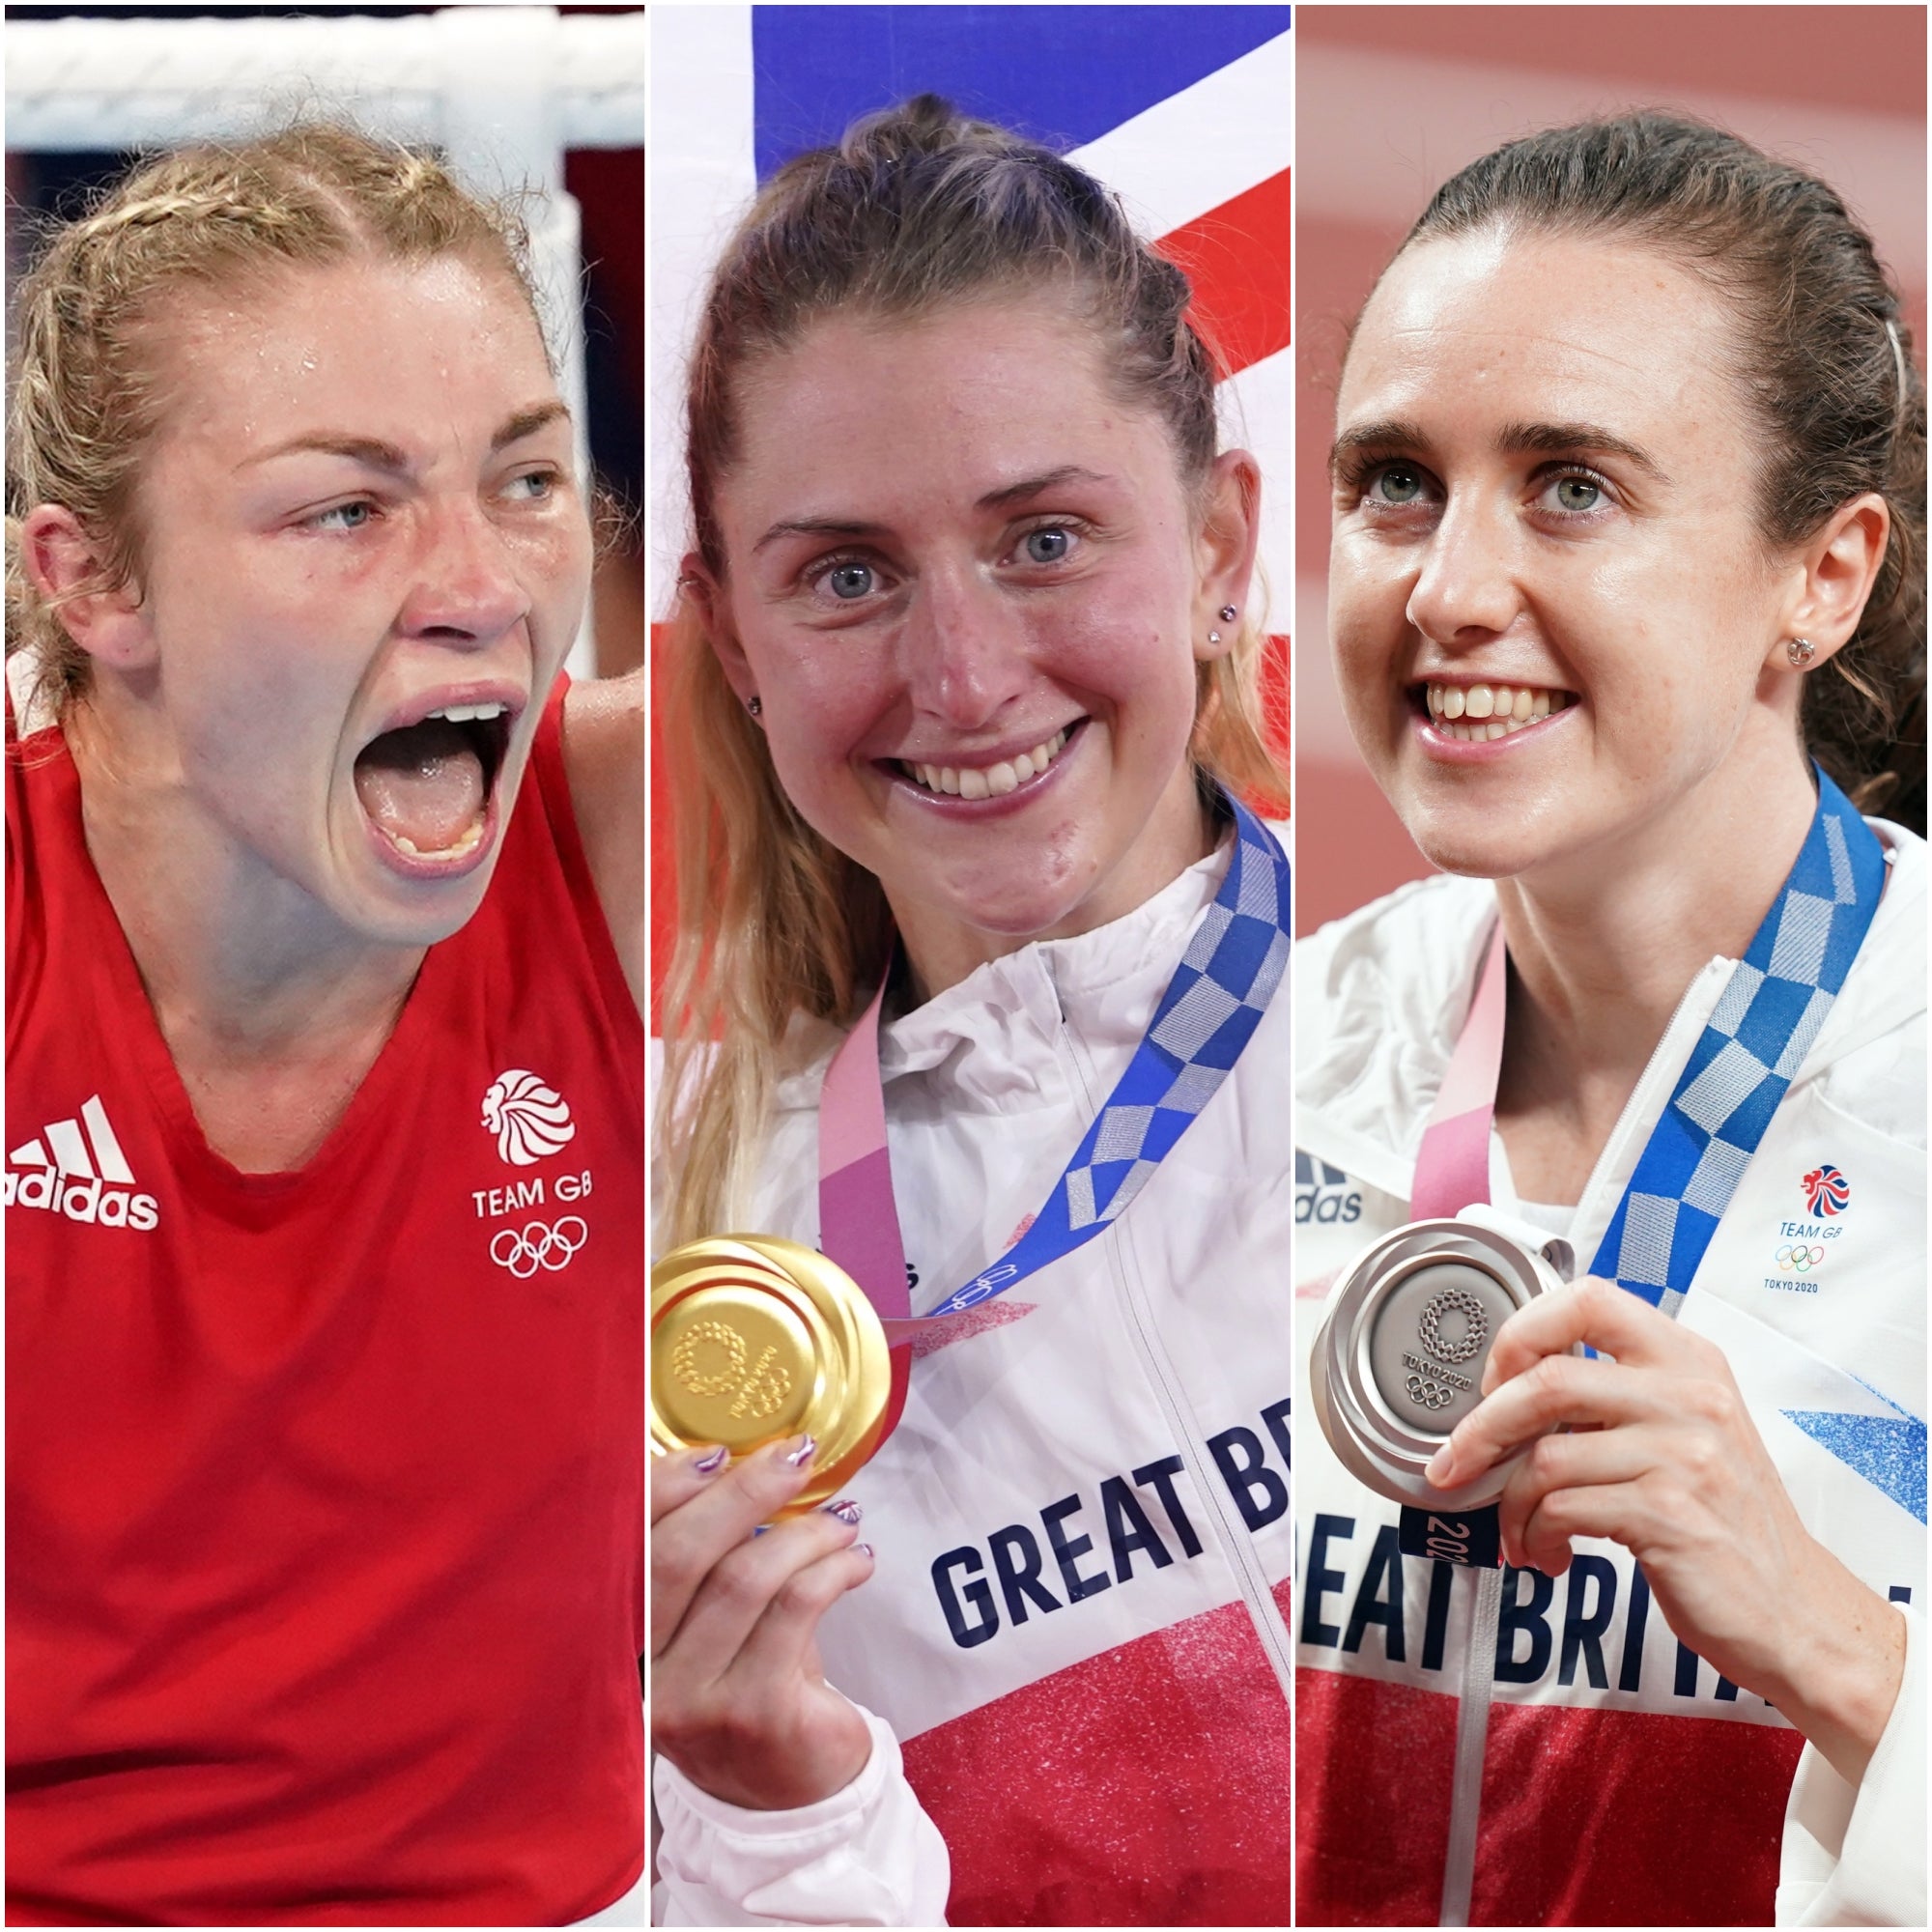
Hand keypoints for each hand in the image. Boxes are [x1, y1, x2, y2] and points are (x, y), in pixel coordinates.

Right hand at [651, 1436, 877, 1809]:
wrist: (786, 1794)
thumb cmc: (744, 1683)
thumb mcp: (705, 1623)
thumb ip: (702, 1555)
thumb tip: (739, 1458)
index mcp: (615, 1639)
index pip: (623, 1547)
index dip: (663, 1486)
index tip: (717, 1449)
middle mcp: (639, 1675)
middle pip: (680, 1556)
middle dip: (744, 1491)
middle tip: (797, 1457)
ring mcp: (691, 1701)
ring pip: (745, 1579)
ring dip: (804, 1533)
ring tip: (842, 1521)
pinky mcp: (752, 1715)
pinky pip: (796, 1610)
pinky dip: (833, 1569)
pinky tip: (855, 1561)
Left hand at [1425, 1278, 1904, 1784]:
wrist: (1792, 1610)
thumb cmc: (1722, 1519)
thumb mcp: (1685, 1429)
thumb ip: (1614, 1396)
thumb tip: (1506, 1396)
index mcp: (1688, 1357)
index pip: (1587, 1297)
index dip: (1522, 1331)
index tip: (1494, 1380)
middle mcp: (1690, 1394)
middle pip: (1547, 1379)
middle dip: (1481, 1428)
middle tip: (1456, 1464)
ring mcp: (1684, 1454)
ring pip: (1544, 1457)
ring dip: (1508, 1503)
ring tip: (1517, 1531)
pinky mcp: (1671, 1515)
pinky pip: (1562, 1510)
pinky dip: (1535, 1535)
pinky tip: (1548, 1552)